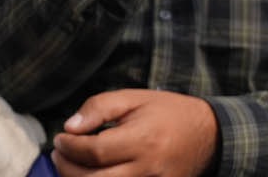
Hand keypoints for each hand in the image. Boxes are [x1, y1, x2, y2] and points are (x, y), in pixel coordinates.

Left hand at [53, 88, 217, 176]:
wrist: (209, 134)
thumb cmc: (168, 112)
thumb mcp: (133, 98)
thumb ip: (99, 108)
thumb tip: (70, 127)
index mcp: (143, 140)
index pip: (95, 152)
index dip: (70, 147)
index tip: (59, 138)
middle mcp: (149, 169)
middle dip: (68, 169)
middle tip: (58, 154)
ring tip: (71, 165)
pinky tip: (91, 175)